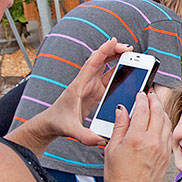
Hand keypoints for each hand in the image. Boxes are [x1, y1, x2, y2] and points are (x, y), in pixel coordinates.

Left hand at [7, 38, 129, 152]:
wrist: (50, 124)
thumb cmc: (58, 123)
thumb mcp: (71, 130)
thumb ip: (84, 136)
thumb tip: (100, 141)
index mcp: (79, 86)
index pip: (92, 64)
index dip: (103, 51)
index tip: (114, 41)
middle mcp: (85, 82)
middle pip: (101, 60)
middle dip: (114, 51)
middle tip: (130, 48)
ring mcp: (90, 86)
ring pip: (105, 67)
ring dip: (117, 59)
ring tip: (131, 54)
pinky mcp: (94, 91)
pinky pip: (108, 77)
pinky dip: (117, 70)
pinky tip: (128, 70)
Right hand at [103, 90, 172, 181]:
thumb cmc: (119, 179)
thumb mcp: (111, 150)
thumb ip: (119, 127)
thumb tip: (122, 111)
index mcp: (136, 138)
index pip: (142, 110)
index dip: (141, 98)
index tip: (140, 94)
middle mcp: (152, 142)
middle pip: (157, 112)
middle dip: (154, 100)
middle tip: (151, 94)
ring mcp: (162, 149)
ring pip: (166, 122)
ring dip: (161, 111)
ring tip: (156, 106)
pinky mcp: (167, 156)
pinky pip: (169, 134)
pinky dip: (166, 124)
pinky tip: (161, 123)